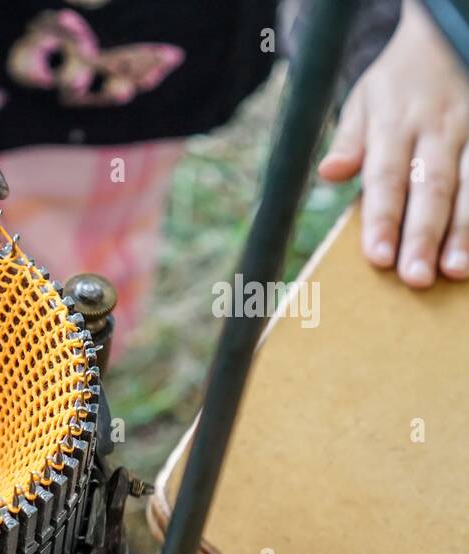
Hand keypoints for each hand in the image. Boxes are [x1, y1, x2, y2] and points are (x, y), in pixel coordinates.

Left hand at [320, 0, 468, 286]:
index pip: (386, 178)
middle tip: (415, 278)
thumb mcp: (363, 102)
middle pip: (431, 188)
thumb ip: (348, 140)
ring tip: (455, 271)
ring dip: (465, 231)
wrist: (446, 43)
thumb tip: (329, 173)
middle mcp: (439, 131)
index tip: (378, 257)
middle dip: (423, 235)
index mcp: (396, 125)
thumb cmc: (395, 87)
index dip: (382, 219)